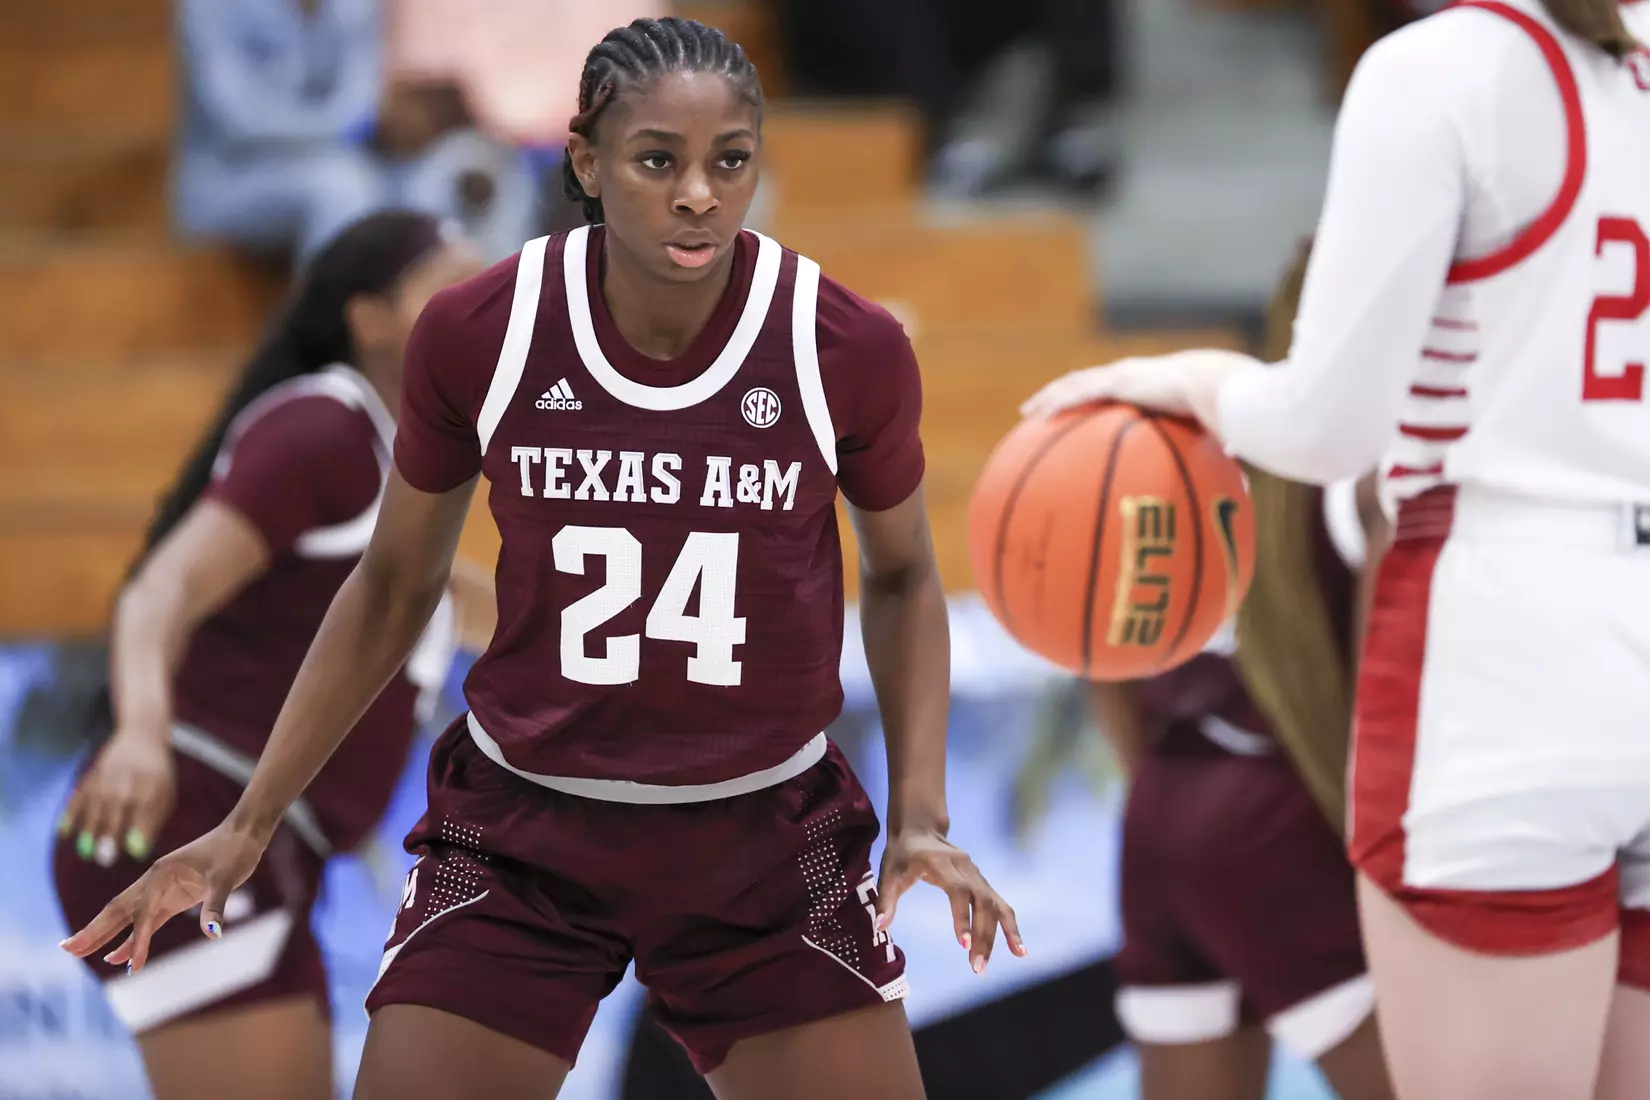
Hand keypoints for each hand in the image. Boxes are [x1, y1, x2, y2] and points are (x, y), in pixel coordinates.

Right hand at [59, 819, 268, 971]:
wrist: (243, 834)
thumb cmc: (234, 851)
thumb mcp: (228, 877)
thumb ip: (216, 905)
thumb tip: (213, 933)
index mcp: (162, 873)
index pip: (143, 912)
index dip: (137, 940)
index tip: (133, 965)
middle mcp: (155, 881)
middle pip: (118, 910)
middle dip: (94, 931)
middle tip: (67, 949)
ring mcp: (162, 890)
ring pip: (127, 916)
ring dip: (105, 934)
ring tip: (80, 953)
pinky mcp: (173, 898)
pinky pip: (146, 921)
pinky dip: (133, 937)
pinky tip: (120, 955)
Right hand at [60, 728, 176, 866]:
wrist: (140, 739)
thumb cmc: (156, 776)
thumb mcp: (165, 794)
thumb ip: (154, 820)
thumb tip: (138, 851)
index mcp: (153, 783)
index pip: (147, 807)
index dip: (141, 828)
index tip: (136, 851)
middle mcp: (129, 778)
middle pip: (118, 807)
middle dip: (110, 833)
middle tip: (105, 859)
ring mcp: (107, 775)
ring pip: (95, 804)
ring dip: (89, 829)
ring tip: (86, 852)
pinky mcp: (91, 774)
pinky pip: (78, 795)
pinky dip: (70, 813)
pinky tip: (65, 833)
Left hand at [875, 827, 1025, 974]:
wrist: (920, 829)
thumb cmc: (902, 854)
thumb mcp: (888, 873)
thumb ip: (886, 899)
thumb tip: (880, 927)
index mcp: (940, 862)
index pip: (958, 890)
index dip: (962, 916)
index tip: (964, 944)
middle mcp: (964, 866)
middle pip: (982, 900)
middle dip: (983, 934)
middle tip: (977, 967)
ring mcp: (976, 873)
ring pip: (995, 903)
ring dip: (1001, 933)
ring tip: (1011, 958)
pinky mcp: (982, 882)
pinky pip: (1000, 904)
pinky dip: (1010, 926)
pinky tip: (1018, 949)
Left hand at [1019, 348, 1256, 428]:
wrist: (1224, 389)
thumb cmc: (1230, 407)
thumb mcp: (1223, 426)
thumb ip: (1222, 444)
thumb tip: (1238, 464)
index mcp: (1154, 383)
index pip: (1120, 387)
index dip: (1099, 394)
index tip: (1084, 407)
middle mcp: (1134, 374)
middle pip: (1089, 381)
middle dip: (1065, 393)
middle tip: (1043, 409)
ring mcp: (1123, 375)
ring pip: (1075, 384)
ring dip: (1050, 397)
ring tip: (1028, 412)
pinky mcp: (1118, 383)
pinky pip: (1078, 394)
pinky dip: (1057, 404)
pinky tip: (1038, 417)